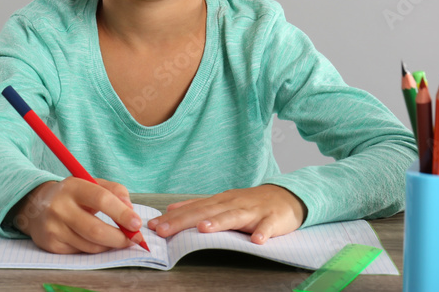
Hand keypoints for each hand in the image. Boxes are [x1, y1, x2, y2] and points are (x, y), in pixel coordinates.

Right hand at [11, 177, 143, 253]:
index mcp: (73, 186)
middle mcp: (60, 207)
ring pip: (91, 245)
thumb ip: (115, 191)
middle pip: (96, 229)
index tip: (137, 223)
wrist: (36, 205)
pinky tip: (97, 241)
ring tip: (117, 239)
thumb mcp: (92, 183)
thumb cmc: (73, 194)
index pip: (101, 199)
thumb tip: (131, 212)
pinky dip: (95, 249)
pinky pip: (81, 252)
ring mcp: (53, 227)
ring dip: (110, 245)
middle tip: (134, 239)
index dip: (122, 213)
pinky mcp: (51, 244)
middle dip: (120, 238)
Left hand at [147, 185, 306, 244]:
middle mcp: (233, 204)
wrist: (285, 196)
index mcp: (220, 201)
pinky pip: (268, 227)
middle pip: (206, 212)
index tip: (153, 226)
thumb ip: (199, 206)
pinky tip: (257, 241)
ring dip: (219, 223)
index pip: (193, 209)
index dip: (173, 218)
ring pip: (234, 217)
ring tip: (203, 229)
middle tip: (164, 230)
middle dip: (184, 221)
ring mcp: (253, 211)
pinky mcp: (273, 219)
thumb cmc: (250, 203)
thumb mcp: (223, 201)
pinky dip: (262, 232)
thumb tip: (171, 209)